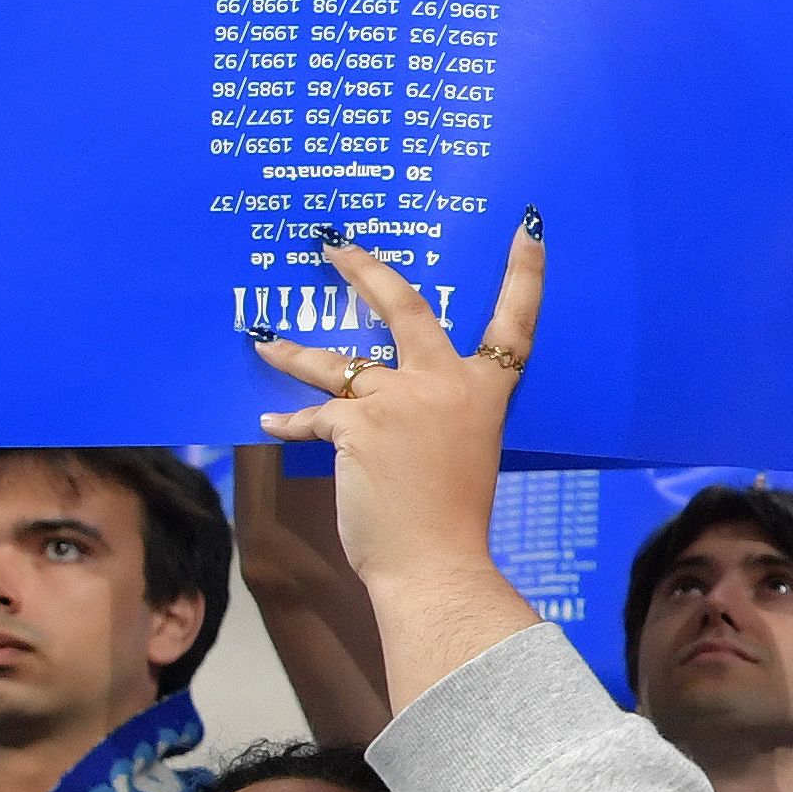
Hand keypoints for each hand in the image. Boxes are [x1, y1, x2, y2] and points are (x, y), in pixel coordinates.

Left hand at [250, 221, 544, 644]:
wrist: (436, 566)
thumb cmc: (452, 521)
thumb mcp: (466, 452)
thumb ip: (438, 414)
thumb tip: (387, 400)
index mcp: (486, 392)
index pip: (517, 322)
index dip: (526, 272)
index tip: (529, 226)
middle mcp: (446, 383)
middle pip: (405, 306)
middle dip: (366, 269)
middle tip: (334, 245)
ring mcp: (401, 400)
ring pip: (337, 361)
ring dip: (293, 349)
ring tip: (263, 339)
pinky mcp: (358, 426)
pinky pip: (314, 415)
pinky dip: (289, 421)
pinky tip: (268, 423)